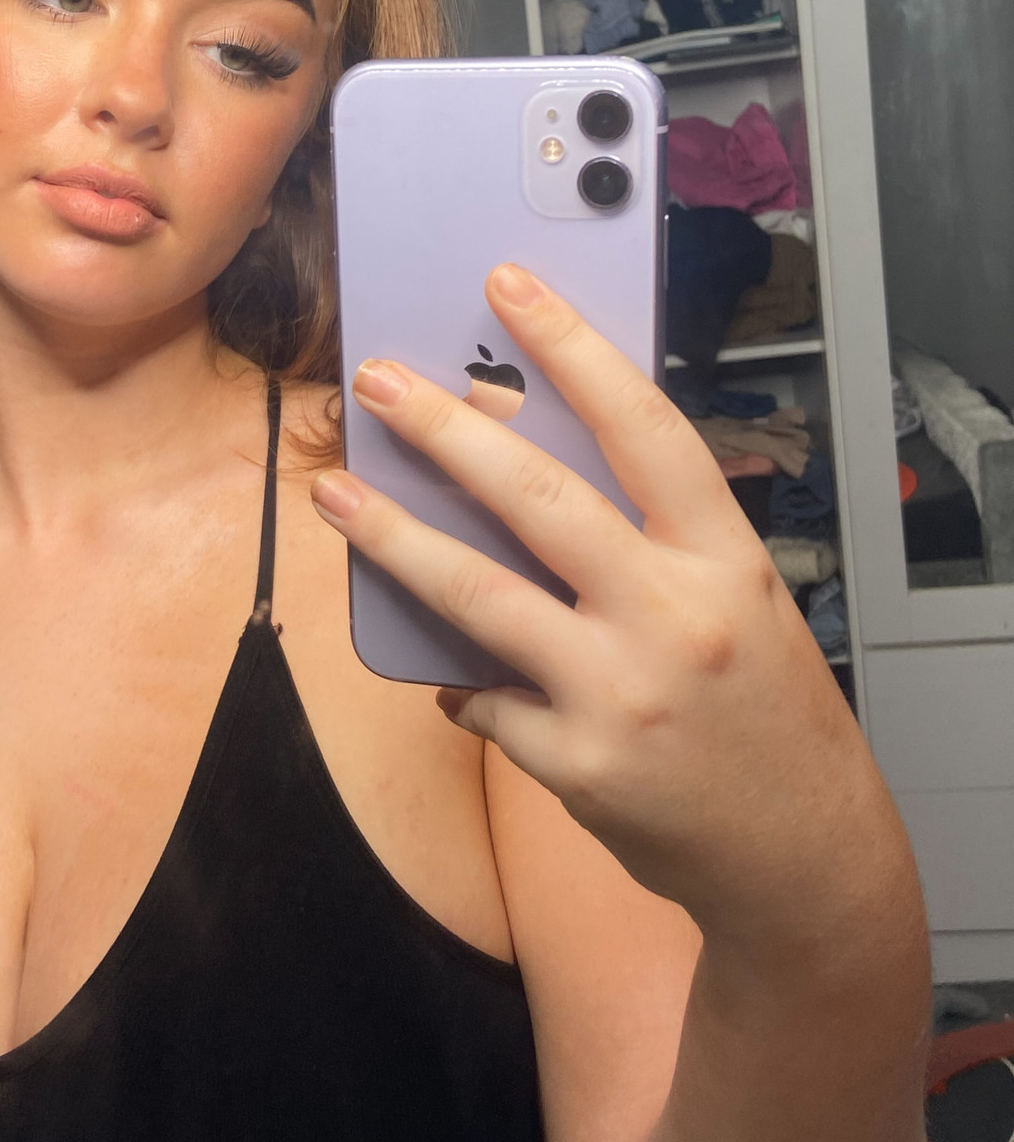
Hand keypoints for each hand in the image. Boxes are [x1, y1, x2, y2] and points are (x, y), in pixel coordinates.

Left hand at [310, 263, 908, 958]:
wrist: (802, 853)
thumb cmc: (767, 712)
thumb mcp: (738, 601)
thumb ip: (651, 542)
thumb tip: (523, 475)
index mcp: (725, 559)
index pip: (642, 428)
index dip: (571, 350)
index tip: (509, 289)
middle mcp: (674, 616)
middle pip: (538, 498)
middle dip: (446, 430)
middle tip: (381, 383)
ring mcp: (620, 692)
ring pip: (479, 593)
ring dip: (395, 538)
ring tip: (339, 494)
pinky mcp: (575, 762)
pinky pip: (484, 699)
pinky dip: (459, 681)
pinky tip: (444, 670)